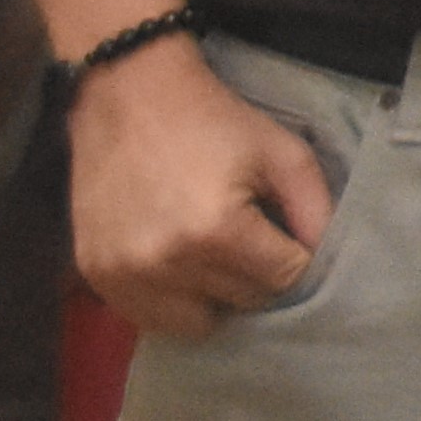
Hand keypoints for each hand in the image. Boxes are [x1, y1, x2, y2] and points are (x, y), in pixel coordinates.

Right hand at [67, 40, 331, 339]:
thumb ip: (315, 209)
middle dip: (257, 275)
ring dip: (214, 296)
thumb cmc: (214, 120)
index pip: (282, 279)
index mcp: (217, 232)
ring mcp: (125, 277)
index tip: (285, 234)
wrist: (129, 98)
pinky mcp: (96, 278)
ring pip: (197, 322)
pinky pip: (150, 319)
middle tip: (250, 237)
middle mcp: (167, 265)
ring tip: (212, 253)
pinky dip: (172, 301)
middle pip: (242, 301)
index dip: (294, 257)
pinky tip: (177, 262)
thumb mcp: (283, 151)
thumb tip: (324, 260)